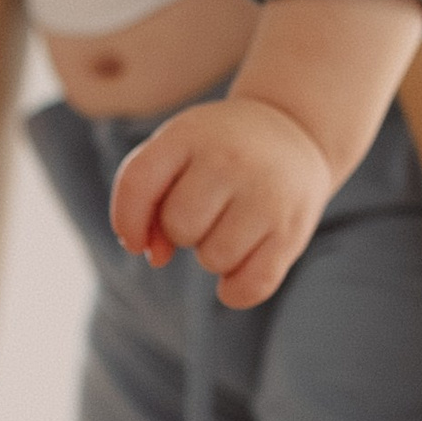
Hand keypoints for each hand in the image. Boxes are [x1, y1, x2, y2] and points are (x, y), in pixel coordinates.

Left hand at [109, 94, 333, 306]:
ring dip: (213, 256)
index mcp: (190, 134)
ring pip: (214, 259)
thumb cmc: (218, 151)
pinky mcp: (292, 231)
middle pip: (179, 227)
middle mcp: (231, 159)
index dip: (127, 221)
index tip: (135, 240)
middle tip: (207, 212)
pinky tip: (239, 269)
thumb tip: (156, 257)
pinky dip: (236, 290)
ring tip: (231, 226)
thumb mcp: (179, 152)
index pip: (137, 183)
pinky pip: (250, 286)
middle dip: (183, 232)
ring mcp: (266, 194)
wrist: (294, 130)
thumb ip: (148, 198)